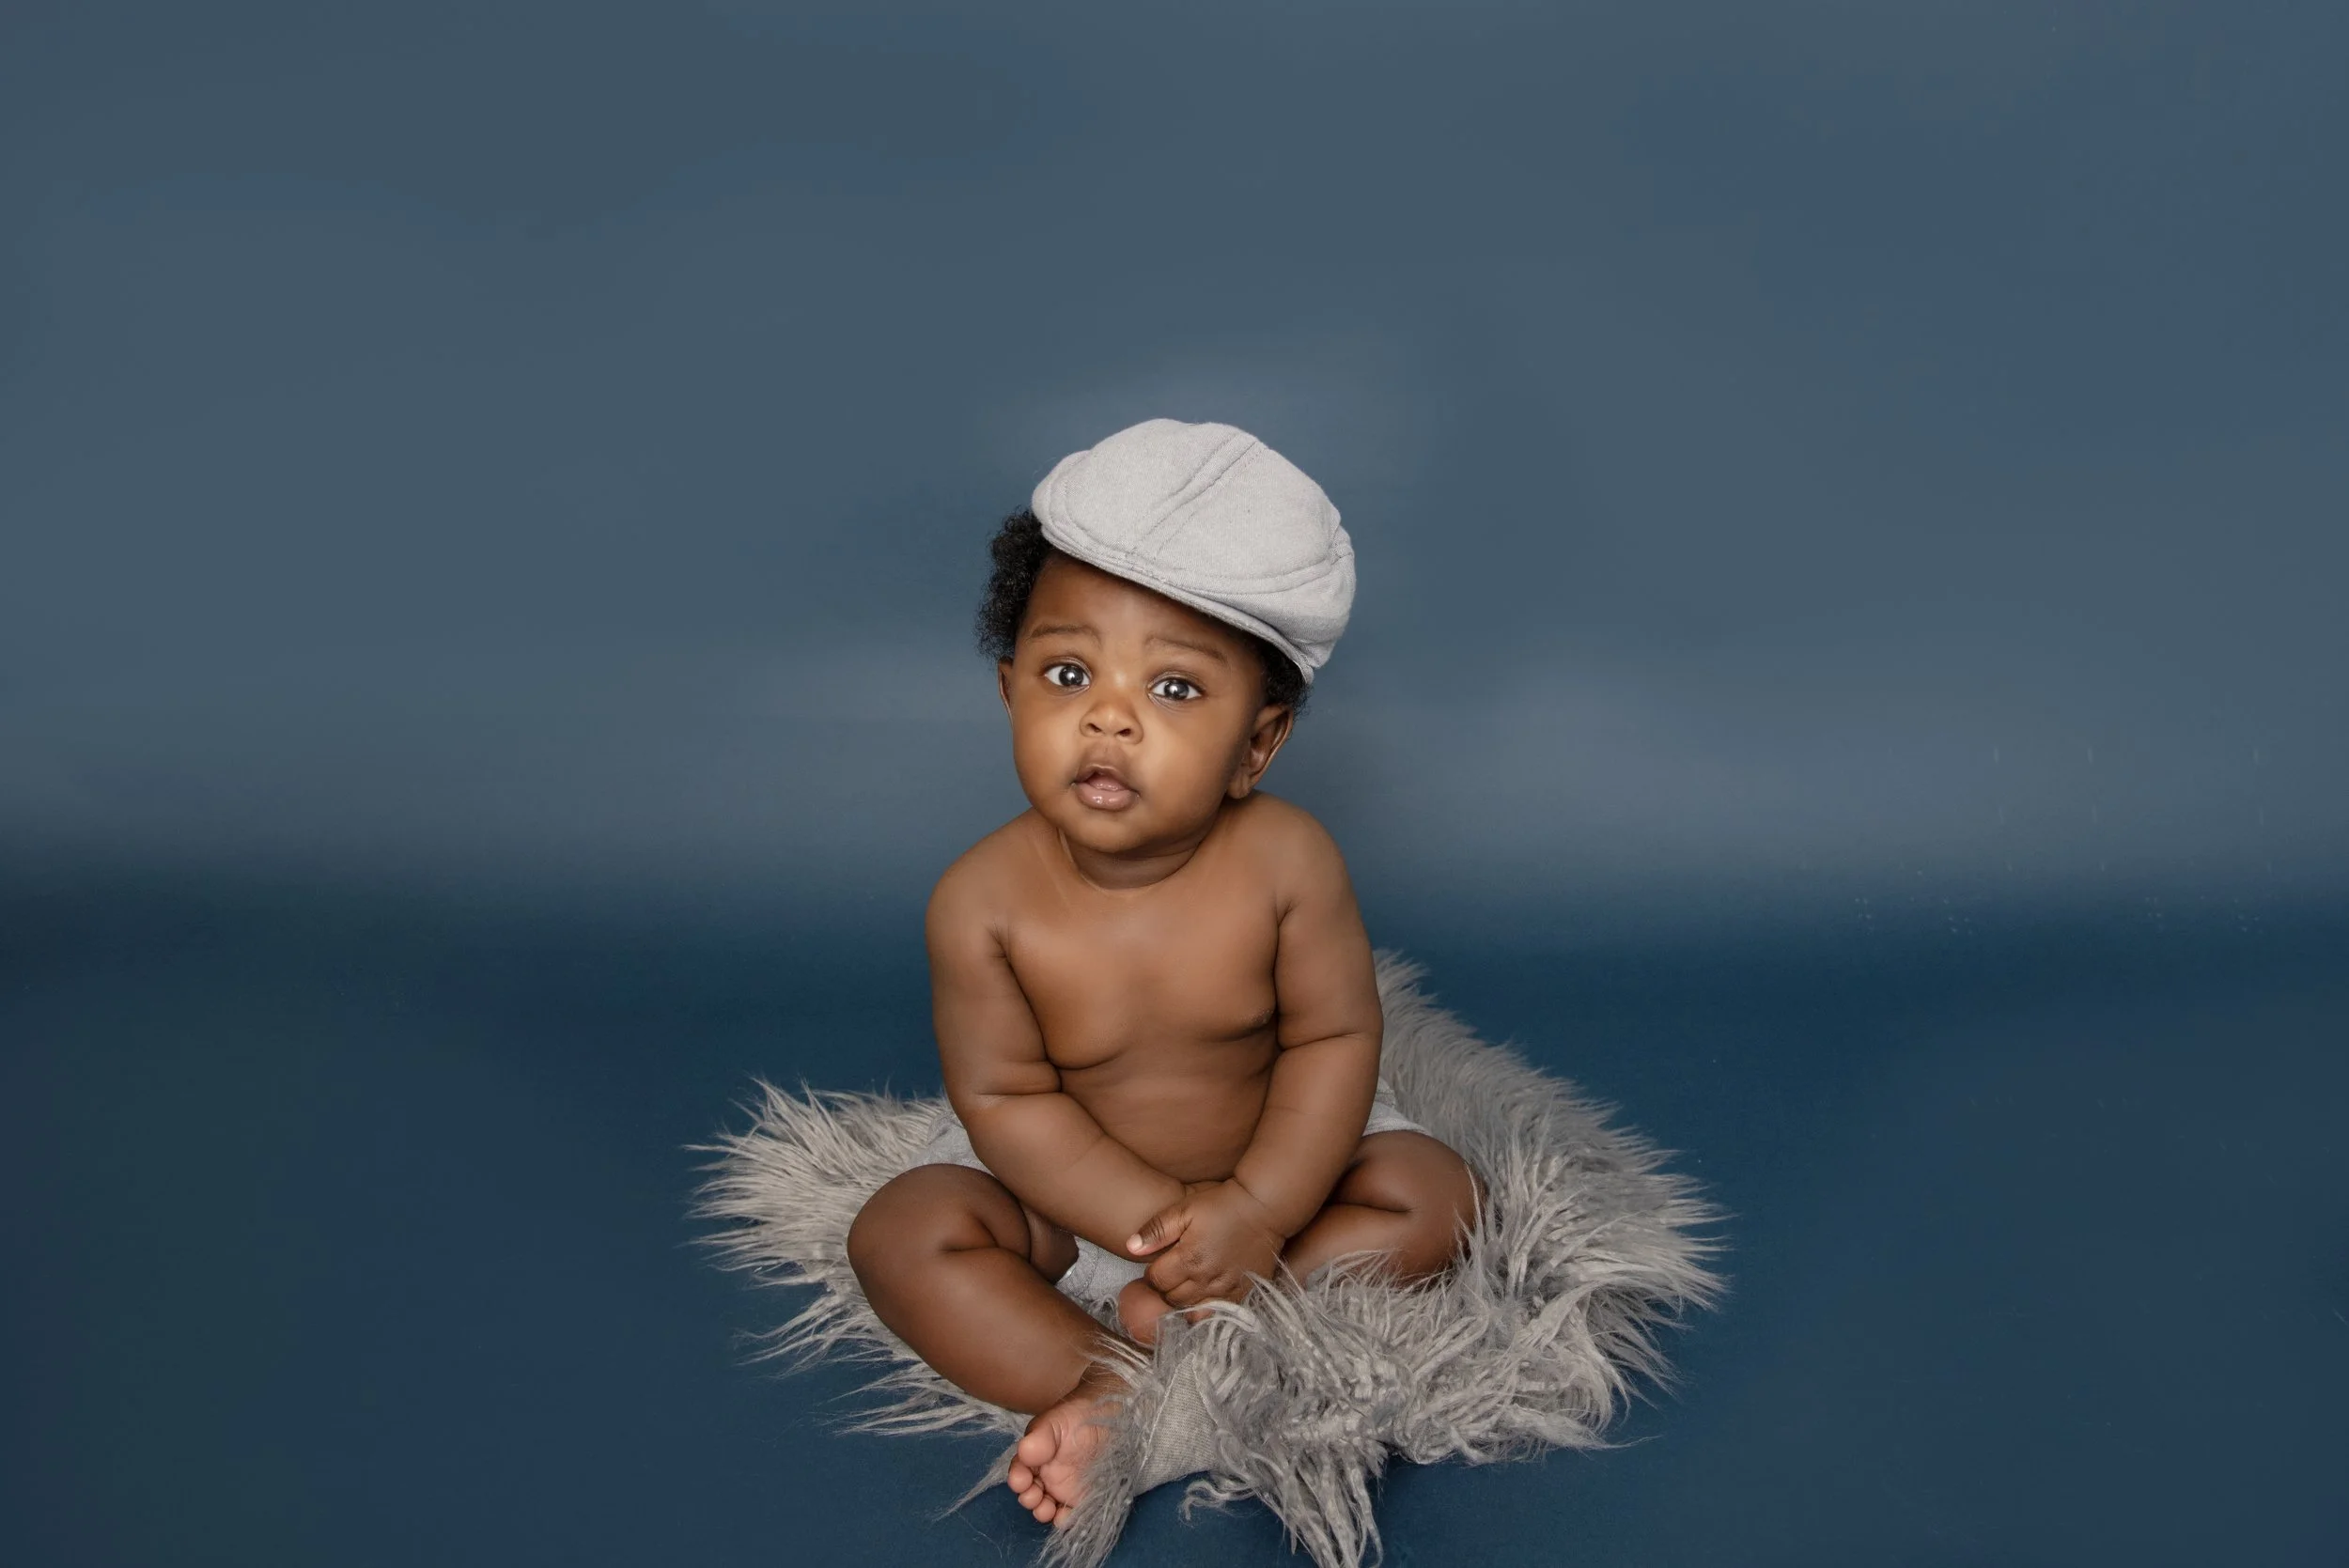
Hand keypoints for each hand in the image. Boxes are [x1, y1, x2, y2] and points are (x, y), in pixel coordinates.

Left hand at [1125, 1179, 1286, 1308]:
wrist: (1264, 1207)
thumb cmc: (1222, 1205)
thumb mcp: (1185, 1208)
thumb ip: (1156, 1229)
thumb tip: (1130, 1247)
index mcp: (1188, 1258)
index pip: (1156, 1280)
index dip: (1153, 1272)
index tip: (1161, 1262)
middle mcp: (1206, 1279)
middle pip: (1171, 1298)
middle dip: (1167, 1287)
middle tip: (1174, 1272)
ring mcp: (1226, 1290)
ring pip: (1191, 1310)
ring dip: (1185, 1300)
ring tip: (1189, 1283)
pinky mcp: (1243, 1294)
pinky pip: (1217, 1314)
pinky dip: (1206, 1309)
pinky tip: (1207, 1294)